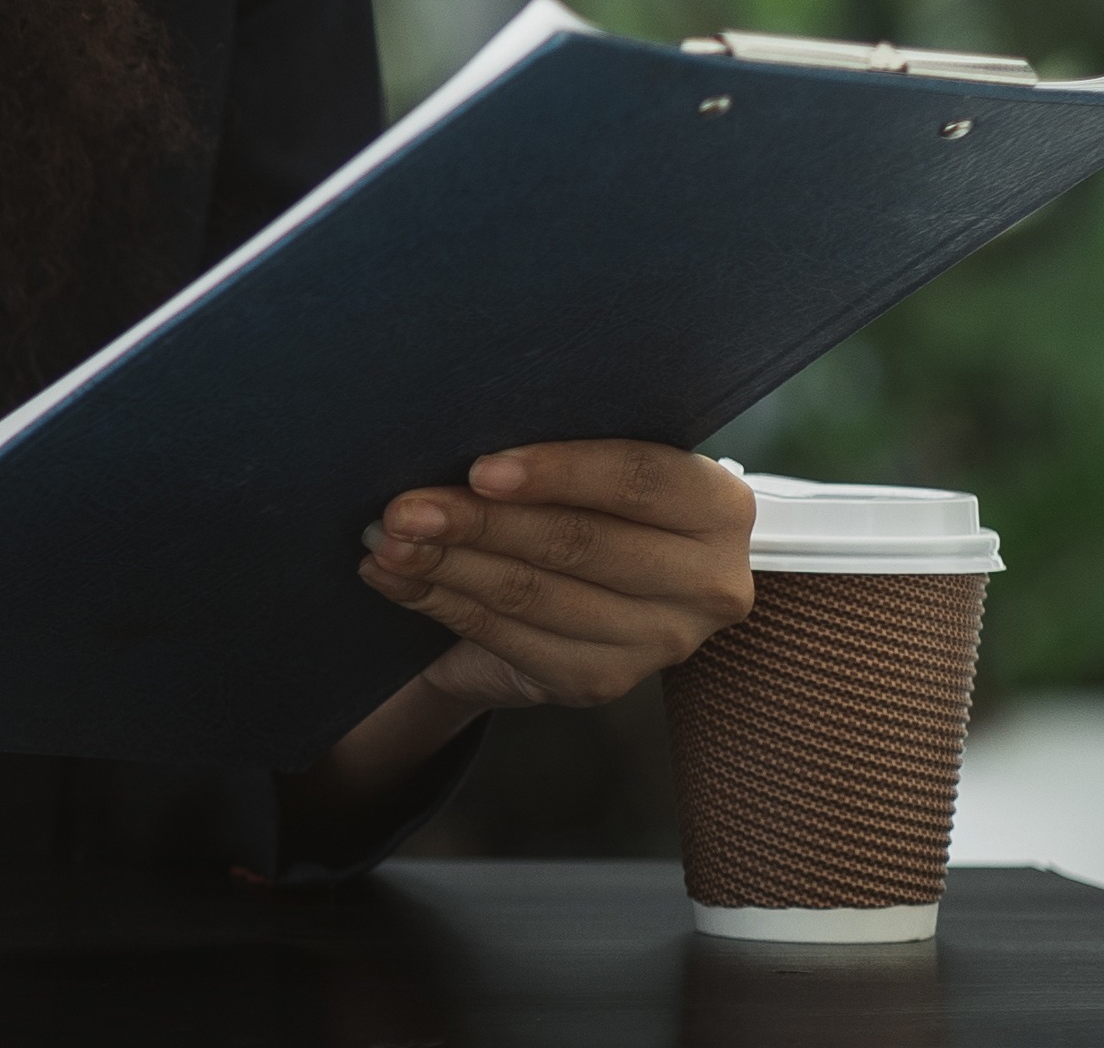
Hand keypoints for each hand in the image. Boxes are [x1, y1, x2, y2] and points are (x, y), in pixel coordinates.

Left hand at [354, 440, 757, 713]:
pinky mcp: (601, 682)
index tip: (480, 468)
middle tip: (402, 507)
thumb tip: (468, 421)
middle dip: (478, 521)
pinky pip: (507, 638)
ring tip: (385, 539)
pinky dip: (439, 602)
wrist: (587, 595)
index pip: (638, 479)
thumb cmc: (589, 502)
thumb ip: (566, 446)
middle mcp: (705, 583)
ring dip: (445, 565)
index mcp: (718, 507)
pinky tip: (394, 577)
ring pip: (533, 594)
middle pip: (577, 542)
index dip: (558, 472)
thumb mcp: (599, 468)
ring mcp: (657, 642)